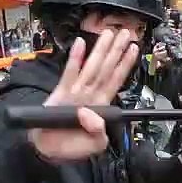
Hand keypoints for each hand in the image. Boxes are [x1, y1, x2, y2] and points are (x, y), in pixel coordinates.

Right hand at [28, 29, 139, 162]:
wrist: (48, 149)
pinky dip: (75, 58)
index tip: (133, 49)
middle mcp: (90, 95)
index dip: (125, 65)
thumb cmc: (71, 146)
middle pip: (106, 69)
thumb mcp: (94, 145)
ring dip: (100, 50)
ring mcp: (76, 91)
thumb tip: (92, 113)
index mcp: (101, 105)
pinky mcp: (61, 92)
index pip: (116, 80)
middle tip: (125, 33)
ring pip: (92, 67)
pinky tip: (80, 44)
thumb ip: (99, 133)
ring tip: (108, 34)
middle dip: (116, 50)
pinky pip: (70, 73)